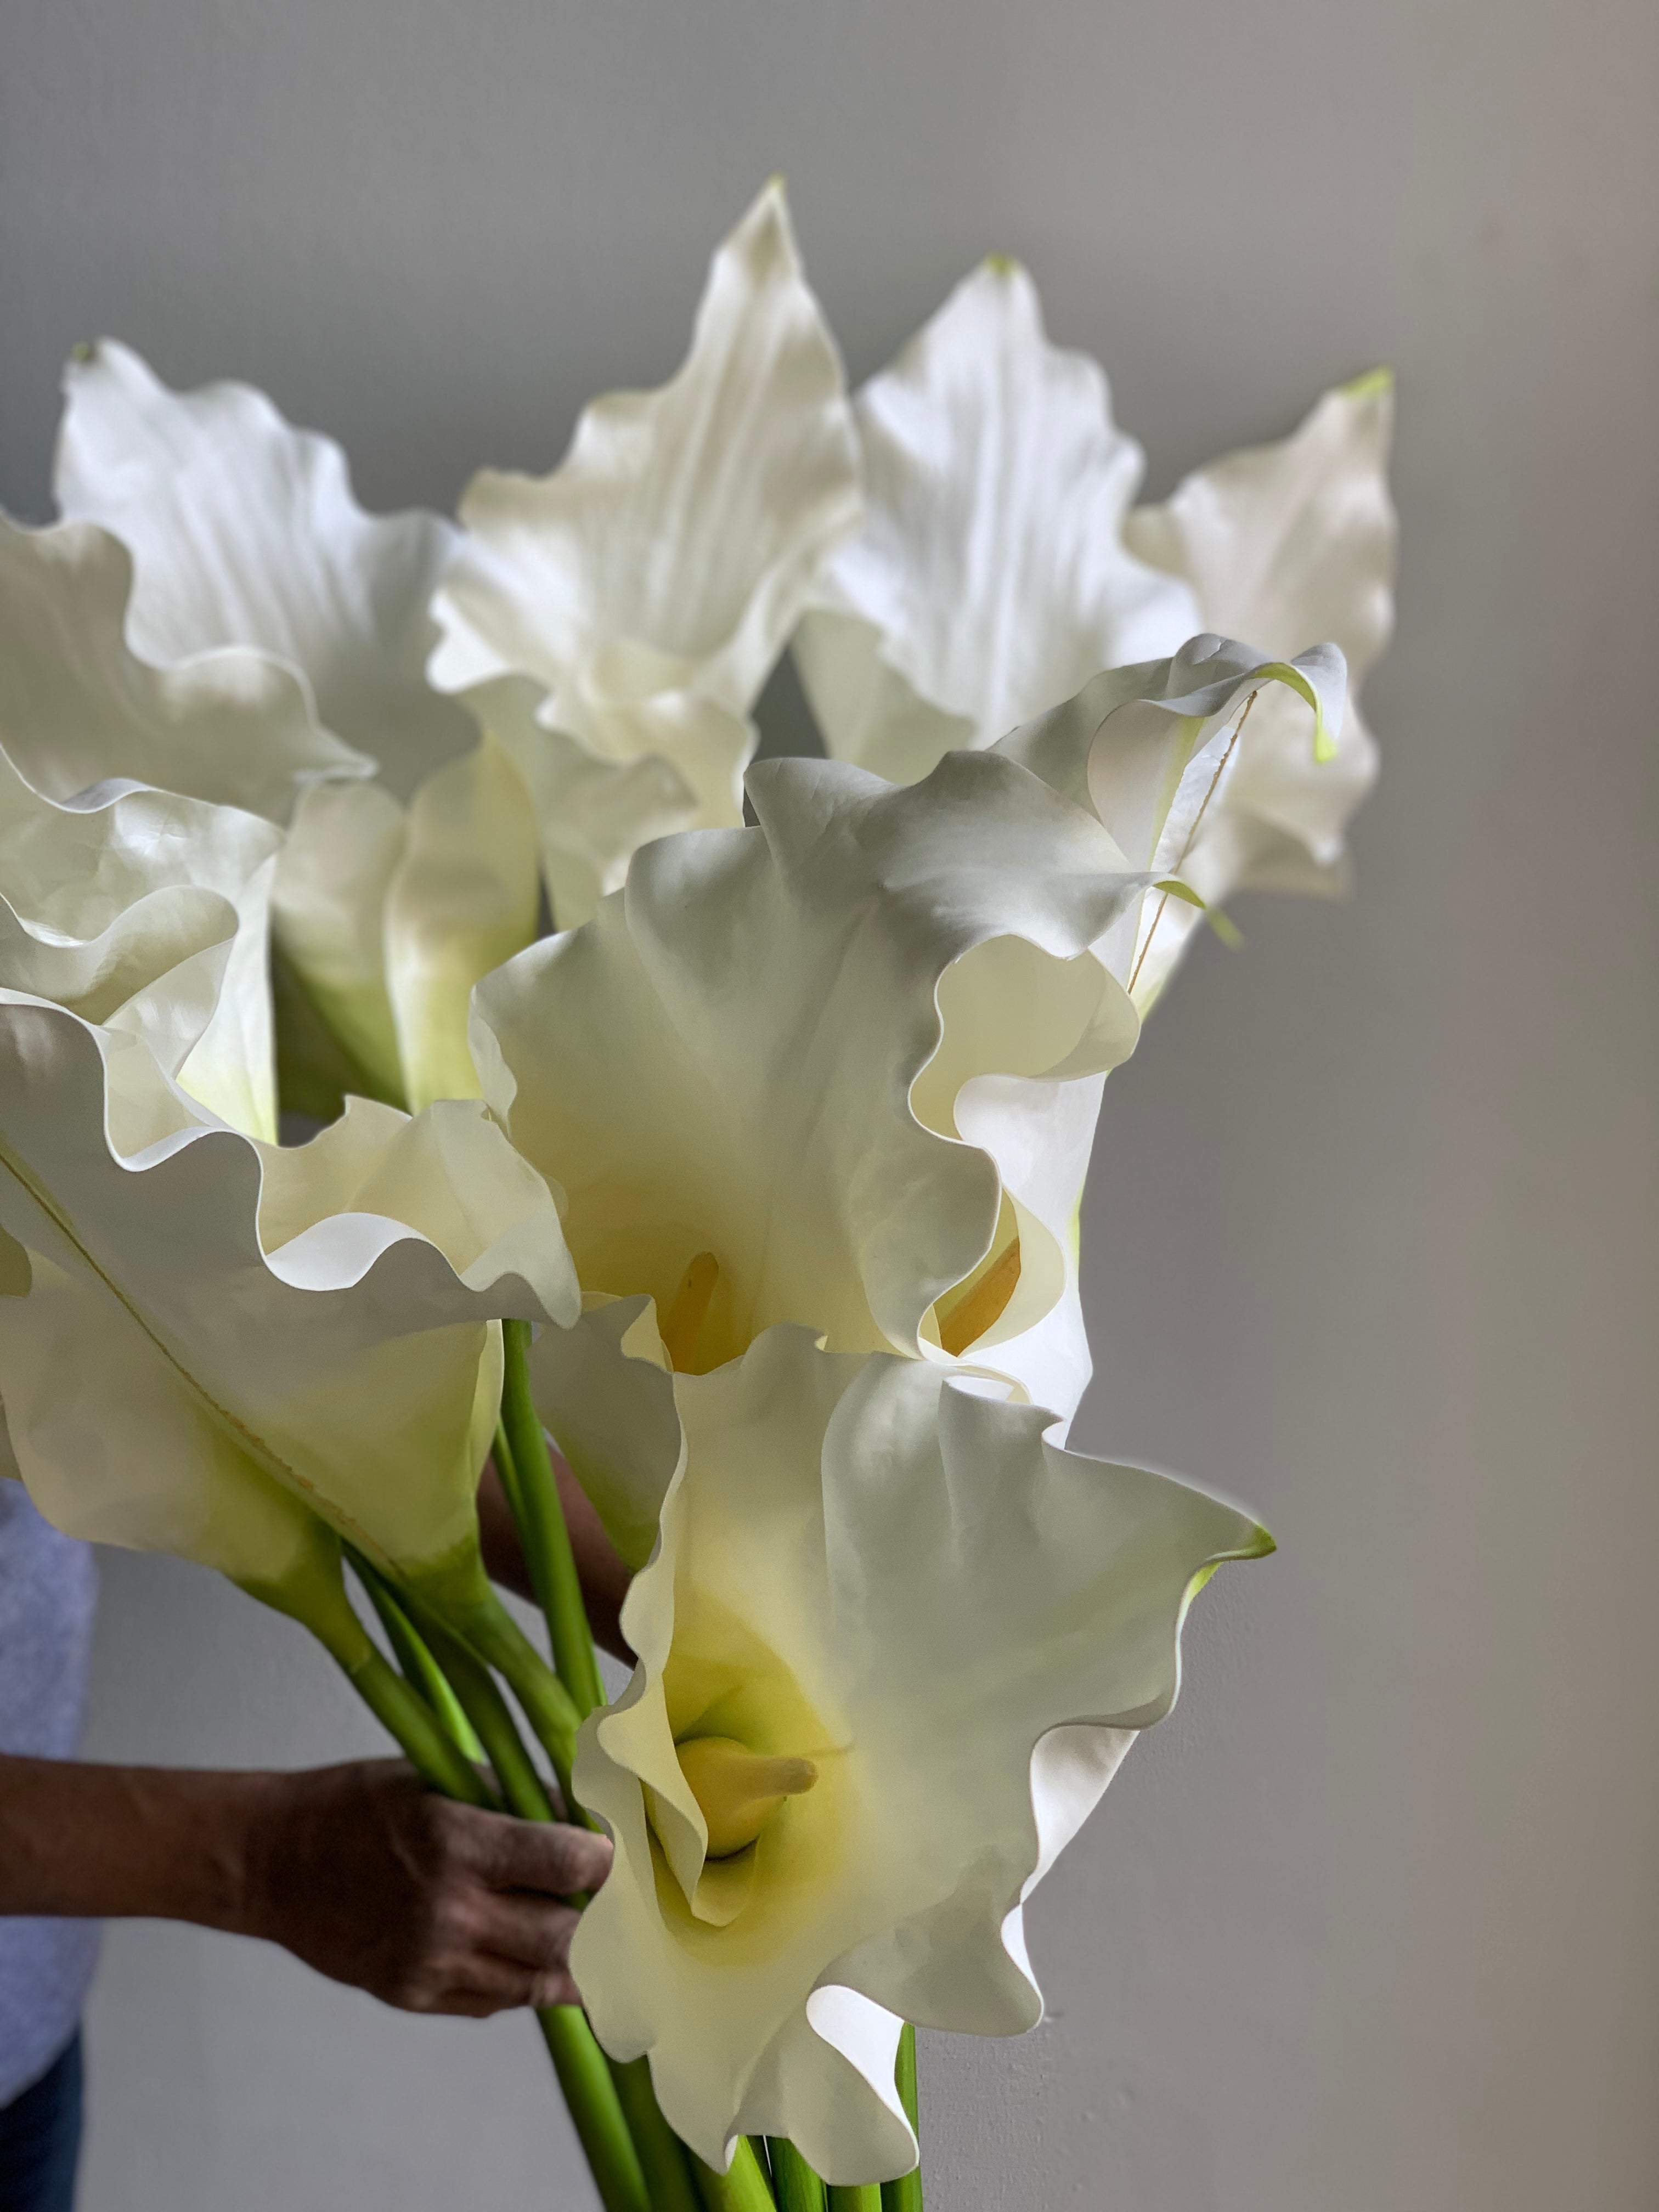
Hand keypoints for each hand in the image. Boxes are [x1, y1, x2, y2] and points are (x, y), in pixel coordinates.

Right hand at [241, 1760, 612, 2017]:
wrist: (270, 1861)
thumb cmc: (355, 1806)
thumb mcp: (437, 1779)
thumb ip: (511, 1801)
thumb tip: (579, 1820)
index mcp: (458, 1843)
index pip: (568, 1864)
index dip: (606, 1861)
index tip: (619, 1854)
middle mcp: (449, 1911)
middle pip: (565, 1935)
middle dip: (603, 1920)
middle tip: (623, 1905)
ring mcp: (430, 1962)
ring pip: (537, 1982)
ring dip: (575, 1964)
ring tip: (600, 1945)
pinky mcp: (412, 1996)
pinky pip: (493, 2002)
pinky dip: (523, 1983)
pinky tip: (538, 1963)